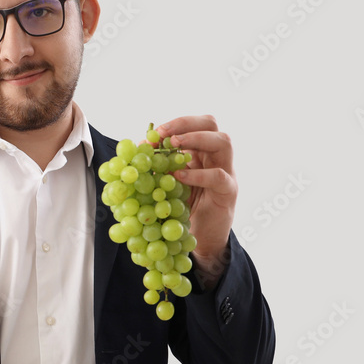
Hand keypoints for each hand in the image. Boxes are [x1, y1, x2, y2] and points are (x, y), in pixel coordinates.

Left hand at [155, 115, 236, 284]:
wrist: (201, 239)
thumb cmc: (183, 210)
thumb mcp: (165, 186)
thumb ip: (155, 169)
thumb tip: (135, 150)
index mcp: (199, 152)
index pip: (192, 124)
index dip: (174, 124)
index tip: (153, 133)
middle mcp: (214, 157)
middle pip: (210, 124)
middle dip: (185, 124)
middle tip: (164, 134)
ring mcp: (226, 172)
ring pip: (222, 142)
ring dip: (195, 138)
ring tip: (174, 145)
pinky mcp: (228, 191)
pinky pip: (218, 176)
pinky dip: (198, 174)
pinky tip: (179, 176)